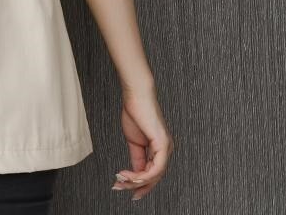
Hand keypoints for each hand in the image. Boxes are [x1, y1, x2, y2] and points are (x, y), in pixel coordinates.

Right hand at [111, 87, 173, 201]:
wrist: (135, 96)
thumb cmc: (135, 112)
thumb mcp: (134, 141)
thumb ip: (137, 158)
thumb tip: (135, 173)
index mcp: (159, 149)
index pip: (152, 173)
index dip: (139, 184)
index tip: (125, 189)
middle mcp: (166, 150)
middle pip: (154, 177)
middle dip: (135, 185)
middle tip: (119, 187)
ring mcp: (166, 148)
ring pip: (154, 175)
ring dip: (135, 181)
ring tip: (120, 179)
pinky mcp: (163, 144)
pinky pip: (156, 168)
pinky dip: (141, 175)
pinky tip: (129, 175)